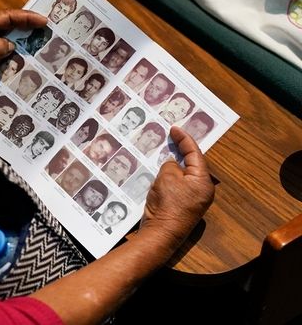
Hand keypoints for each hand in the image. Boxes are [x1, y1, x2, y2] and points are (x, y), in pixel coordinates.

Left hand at [0, 9, 46, 84]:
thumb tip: (11, 46)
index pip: (9, 16)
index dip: (28, 18)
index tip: (44, 20)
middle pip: (8, 24)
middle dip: (26, 28)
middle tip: (45, 31)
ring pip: (3, 36)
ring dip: (18, 41)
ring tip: (36, 44)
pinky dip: (6, 51)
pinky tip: (16, 59)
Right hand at [140, 126, 213, 246]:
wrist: (161, 233)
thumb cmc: (167, 204)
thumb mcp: (167, 177)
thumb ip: (171, 165)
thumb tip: (173, 165)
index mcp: (203, 181)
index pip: (195, 154)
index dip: (184, 139)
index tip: (174, 129)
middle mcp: (202, 190)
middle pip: (193, 164)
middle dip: (181, 151)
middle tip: (171, 137)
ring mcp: (193, 199)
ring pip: (184, 175)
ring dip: (174, 164)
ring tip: (164, 152)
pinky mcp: (182, 205)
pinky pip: (177, 185)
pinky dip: (170, 176)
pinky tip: (160, 171)